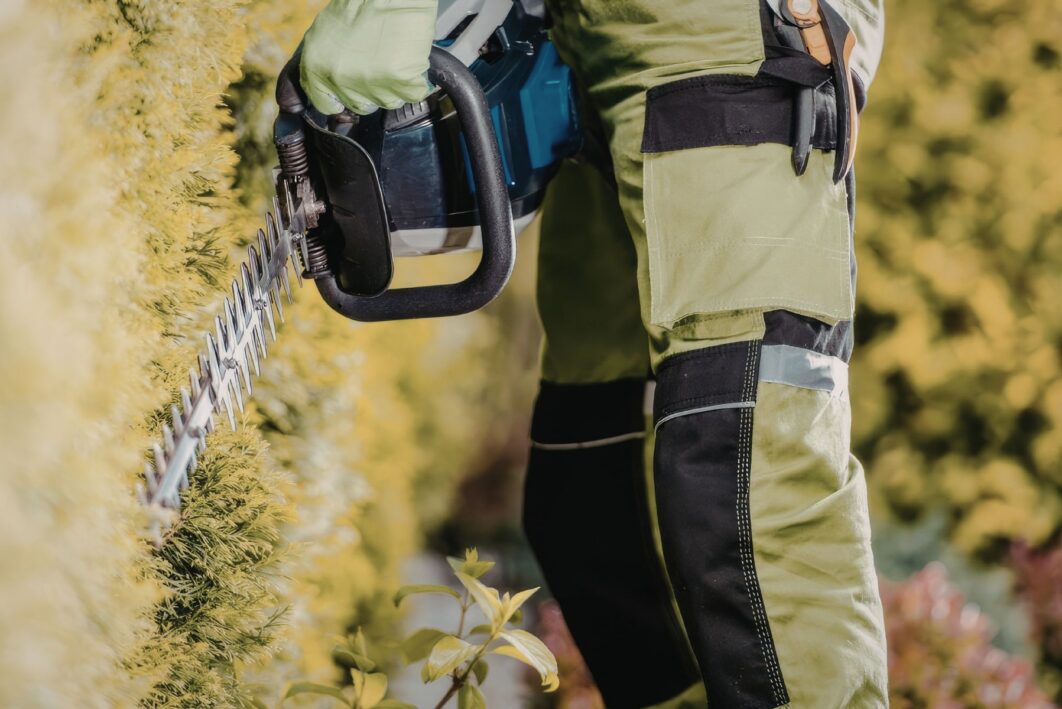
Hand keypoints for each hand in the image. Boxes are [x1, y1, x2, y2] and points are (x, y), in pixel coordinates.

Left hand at [300, 0, 436, 114]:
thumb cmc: (362, 3)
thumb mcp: (326, 31)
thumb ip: (325, 62)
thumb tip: (331, 86)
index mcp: (316, 64)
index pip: (323, 103)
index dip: (339, 100)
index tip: (350, 94)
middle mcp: (340, 78)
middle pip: (359, 105)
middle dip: (370, 90)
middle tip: (378, 64)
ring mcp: (370, 83)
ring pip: (387, 102)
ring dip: (394, 86)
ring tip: (395, 56)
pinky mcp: (399, 82)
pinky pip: (412, 94)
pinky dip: (416, 81)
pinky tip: (410, 59)